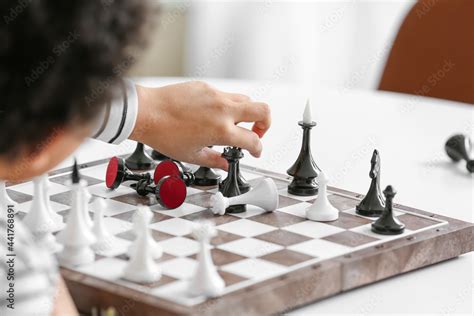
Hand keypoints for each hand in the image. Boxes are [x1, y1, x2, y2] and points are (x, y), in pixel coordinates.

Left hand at [130, 81, 270, 169]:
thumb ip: (215, 160)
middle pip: (263, 110)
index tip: (254, 151)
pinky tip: (213, 114)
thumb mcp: (192, 155)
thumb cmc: (164, 134)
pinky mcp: (206, 86)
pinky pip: (225, 94)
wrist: (147, 113)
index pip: (254, 140)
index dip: (258, 149)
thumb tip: (225, 164)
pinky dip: (227, 105)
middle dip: (266, 124)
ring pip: (246, 100)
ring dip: (246, 113)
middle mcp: (223, 110)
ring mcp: (216, 95)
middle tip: (255, 133)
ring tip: (234, 124)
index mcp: (222, 130)